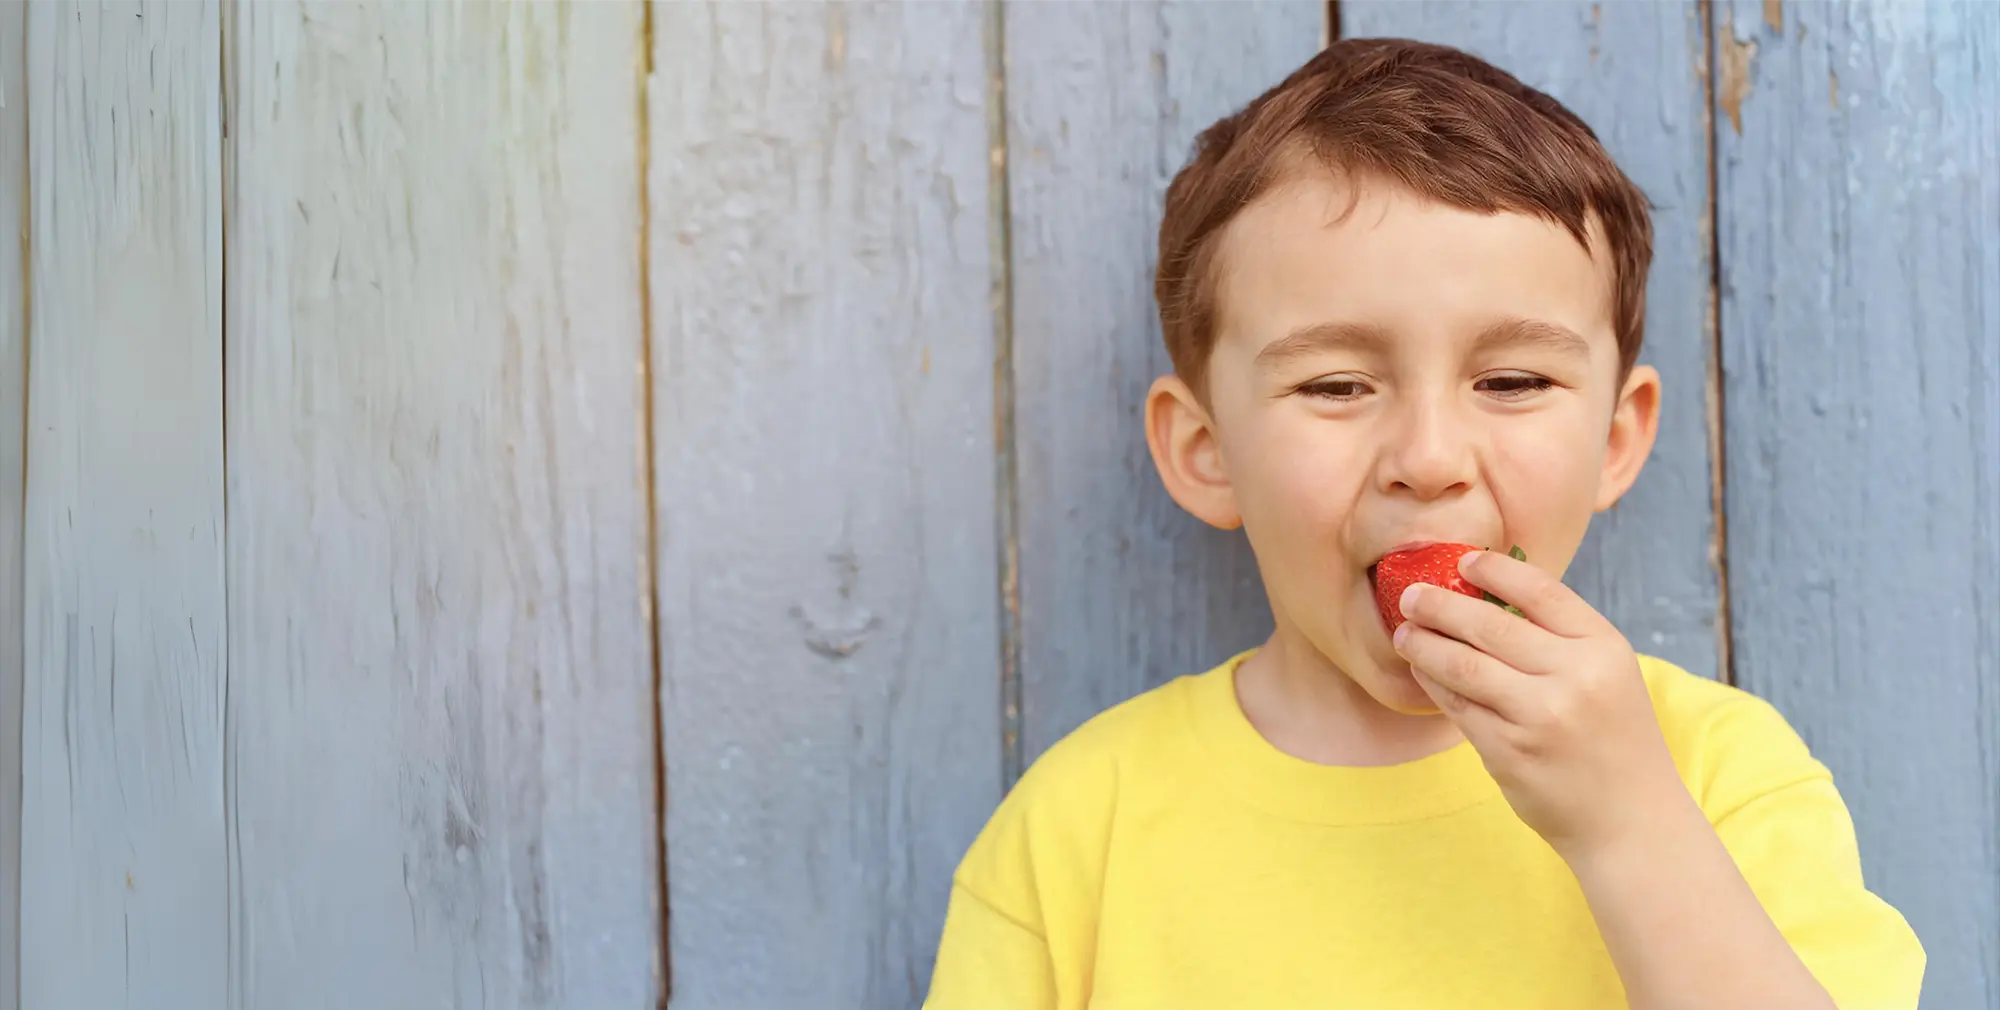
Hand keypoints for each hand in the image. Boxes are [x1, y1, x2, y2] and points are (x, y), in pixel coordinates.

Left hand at [1390, 548, 1689, 859]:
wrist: (1631, 821)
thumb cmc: (1613, 739)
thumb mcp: (1608, 675)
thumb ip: (1560, 638)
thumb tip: (1487, 595)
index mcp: (1603, 648)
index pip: (1541, 591)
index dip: (1495, 571)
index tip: (1462, 561)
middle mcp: (1574, 677)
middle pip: (1490, 625)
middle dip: (1441, 605)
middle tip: (1410, 595)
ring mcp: (1540, 717)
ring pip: (1463, 666)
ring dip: (1424, 644)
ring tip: (1403, 631)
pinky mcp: (1509, 752)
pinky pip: (1457, 707)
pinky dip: (1433, 684)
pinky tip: (1421, 670)